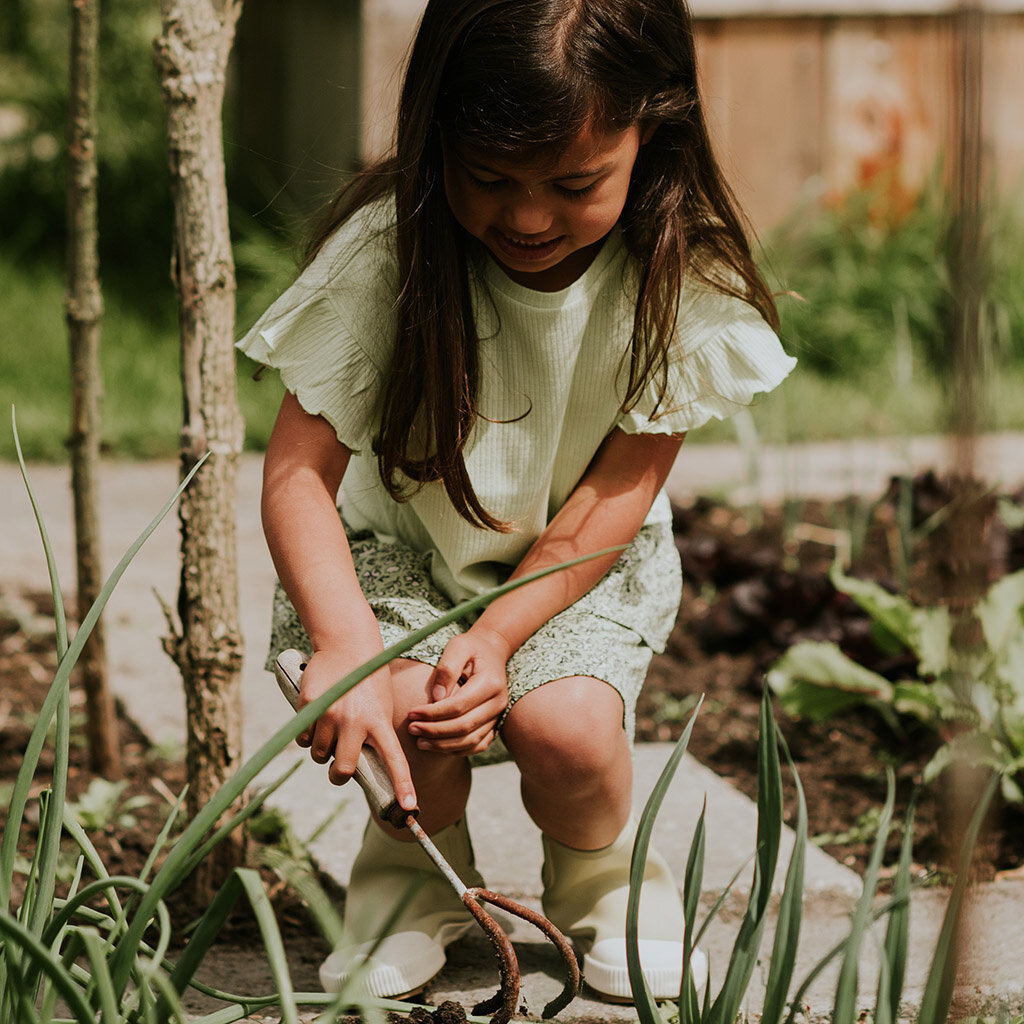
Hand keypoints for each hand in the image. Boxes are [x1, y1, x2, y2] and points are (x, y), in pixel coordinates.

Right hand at [295, 648, 416, 809]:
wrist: (347, 643)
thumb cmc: (368, 679)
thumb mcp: (381, 704)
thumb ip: (374, 733)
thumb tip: (362, 763)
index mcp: (380, 721)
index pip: (394, 759)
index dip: (402, 785)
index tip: (410, 808)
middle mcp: (356, 721)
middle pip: (344, 769)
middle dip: (339, 774)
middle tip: (339, 768)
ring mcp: (331, 715)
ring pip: (320, 755)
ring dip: (322, 750)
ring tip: (331, 727)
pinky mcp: (310, 706)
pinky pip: (304, 737)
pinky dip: (308, 735)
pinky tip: (317, 717)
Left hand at [406, 628, 511, 755]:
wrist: (491, 652)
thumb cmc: (471, 648)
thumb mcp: (458, 646)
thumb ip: (446, 669)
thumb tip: (435, 698)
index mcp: (490, 683)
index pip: (459, 706)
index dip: (433, 713)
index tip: (411, 713)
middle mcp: (498, 703)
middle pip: (465, 727)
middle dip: (435, 731)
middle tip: (412, 729)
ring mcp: (498, 716)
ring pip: (471, 741)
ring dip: (443, 745)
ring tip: (420, 741)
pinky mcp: (493, 725)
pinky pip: (477, 745)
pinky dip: (457, 750)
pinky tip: (437, 746)